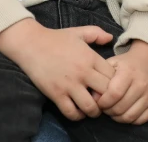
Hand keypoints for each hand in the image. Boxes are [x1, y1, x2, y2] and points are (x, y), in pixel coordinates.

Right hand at [0, 19, 114, 121]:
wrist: (31, 44)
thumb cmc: (56, 38)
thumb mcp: (80, 32)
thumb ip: (97, 34)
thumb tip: (110, 38)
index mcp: (91, 57)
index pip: (114, 76)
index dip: (116, 83)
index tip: (111, 86)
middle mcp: (84, 72)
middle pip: (106, 92)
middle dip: (109, 99)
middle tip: (105, 100)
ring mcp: (70, 84)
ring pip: (91, 106)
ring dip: (94, 111)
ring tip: (93, 109)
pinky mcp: (56, 94)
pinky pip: (71, 112)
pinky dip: (77, 116)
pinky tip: (78, 111)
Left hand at [96, 40, 147, 124]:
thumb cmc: (126, 64)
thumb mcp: (112, 64)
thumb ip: (100, 80)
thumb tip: (94, 98)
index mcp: (129, 72)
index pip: (114, 94)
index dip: (103, 102)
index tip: (99, 101)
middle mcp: (142, 84)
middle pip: (120, 108)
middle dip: (108, 111)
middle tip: (105, 107)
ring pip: (129, 117)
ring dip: (117, 117)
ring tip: (114, 110)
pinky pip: (140, 120)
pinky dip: (130, 120)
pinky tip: (125, 111)